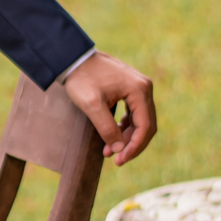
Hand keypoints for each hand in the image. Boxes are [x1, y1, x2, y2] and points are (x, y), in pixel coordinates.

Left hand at [63, 51, 155, 165]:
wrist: (73, 59)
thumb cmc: (81, 79)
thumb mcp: (91, 105)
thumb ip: (106, 128)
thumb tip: (119, 149)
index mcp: (139, 90)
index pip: (145, 126)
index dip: (134, 147)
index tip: (119, 160)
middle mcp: (144, 88)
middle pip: (147, 125)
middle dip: (132, 145)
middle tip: (117, 160)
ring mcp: (139, 88)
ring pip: (141, 121)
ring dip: (128, 138)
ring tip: (109, 151)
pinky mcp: (131, 89)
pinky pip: (134, 114)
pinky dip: (125, 128)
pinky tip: (113, 138)